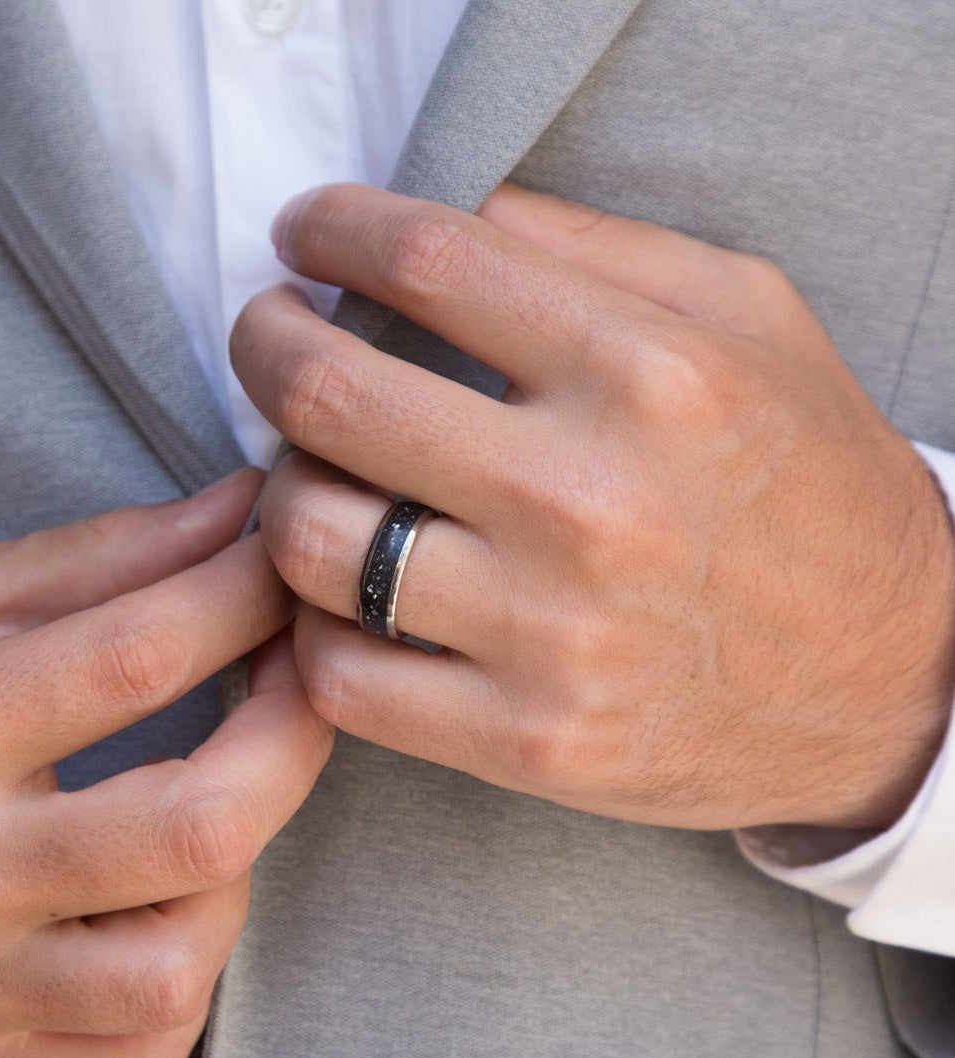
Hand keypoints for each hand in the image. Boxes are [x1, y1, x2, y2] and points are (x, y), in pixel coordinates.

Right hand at [0, 469, 332, 1057]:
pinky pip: (140, 1054)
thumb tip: (238, 519)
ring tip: (214, 804)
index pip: (139, 658)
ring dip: (240, 867)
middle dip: (294, 736)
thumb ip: (101, 560)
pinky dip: (187, 975)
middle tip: (300, 682)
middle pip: (197, 827)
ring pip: (182, 963)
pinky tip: (165, 904)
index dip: (249, 600)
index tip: (286, 573)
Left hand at [233, 182, 954, 831]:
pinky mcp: (527, 739)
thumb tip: (449, 221)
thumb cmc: (809, 485)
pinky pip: (341, 676)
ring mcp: (550, 634)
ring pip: (311, 542)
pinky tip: (339, 592)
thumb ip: (597, 250)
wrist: (891, 677)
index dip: (332, 231)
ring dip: (278, 491)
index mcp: (650, 373)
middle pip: (331, 395)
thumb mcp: (750, 321)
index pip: (427, 261)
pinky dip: (309, 626)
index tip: (303, 234)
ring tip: (307, 472)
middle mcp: (590, 501)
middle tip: (268, 338)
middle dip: (264, 346)